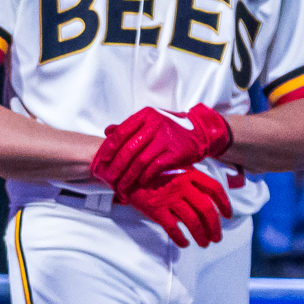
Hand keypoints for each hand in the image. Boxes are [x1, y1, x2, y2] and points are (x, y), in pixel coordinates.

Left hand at [92, 104, 231, 194]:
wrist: (200, 132)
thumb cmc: (172, 128)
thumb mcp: (151, 121)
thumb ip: (130, 127)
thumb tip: (107, 131)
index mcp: (145, 115)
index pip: (120, 133)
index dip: (109, 149)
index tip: (103, 162)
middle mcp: (154, 124)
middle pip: (128, 150)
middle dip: (117, 169)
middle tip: (110, 181)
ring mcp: (165, 138)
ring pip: (139, 161)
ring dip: (129, 178)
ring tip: (123, 188)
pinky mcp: (175, 152)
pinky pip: (154, 168)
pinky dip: (145, 178)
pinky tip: (140, 184)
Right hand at [121, 167, 230, 247]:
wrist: (126, 171)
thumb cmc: (154, 172)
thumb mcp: (176, 168)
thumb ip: (194, 179)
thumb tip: (215, 192)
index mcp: (190, 173)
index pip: (214, 189)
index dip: (224, 204)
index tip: (228, 216)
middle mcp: (182, 185)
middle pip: (206, 209)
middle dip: (215, 227)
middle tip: (216, 238)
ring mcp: (169, 198)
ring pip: (193, 222)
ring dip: (202, 236)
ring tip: (204, 244)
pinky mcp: (156, 209)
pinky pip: (173, 228)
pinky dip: (181, 239)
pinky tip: (184, 243)